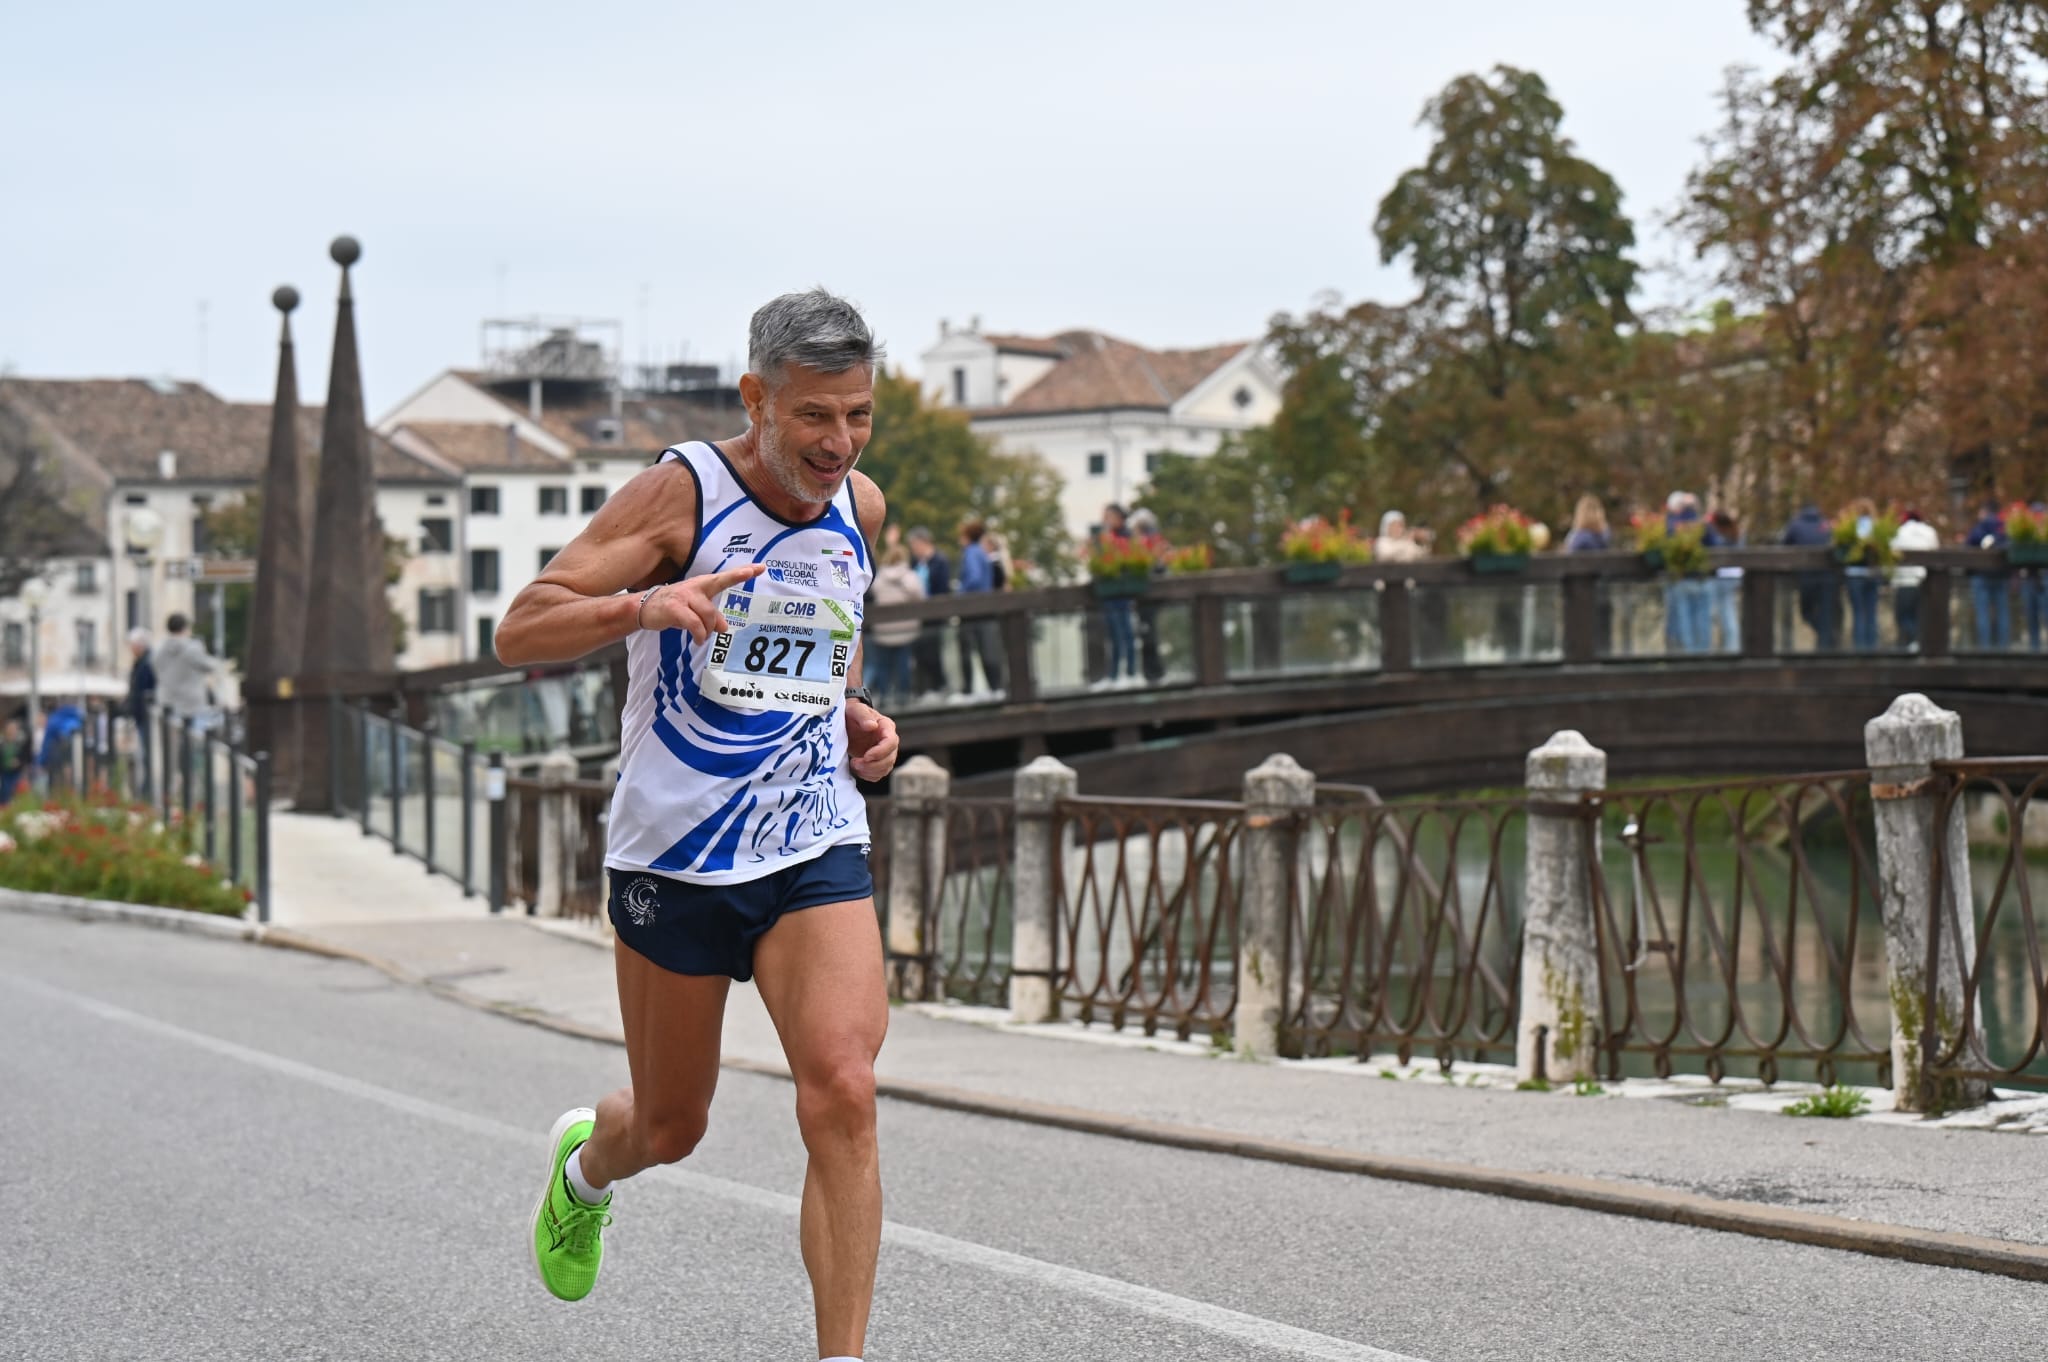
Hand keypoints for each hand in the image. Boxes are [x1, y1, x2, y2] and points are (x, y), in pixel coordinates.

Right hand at [639, 564, 764, 642]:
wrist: (643, 608)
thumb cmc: (674, 608)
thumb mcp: (695, 611)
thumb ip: (711, 617)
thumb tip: (724, 628)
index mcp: (701, 586)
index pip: (724, 578)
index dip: (742, 573)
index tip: (760, 568)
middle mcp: (695, 587)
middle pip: (719, 583)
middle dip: (736, 576)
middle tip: (751, 572)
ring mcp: (684, 596)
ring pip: (708, 614)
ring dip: (709, 629)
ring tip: (703, 637)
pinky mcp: (674, 609)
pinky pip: (694, 624)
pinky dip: (700, 634)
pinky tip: (699, 640)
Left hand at [846, 702, 898, 781]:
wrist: (846, 722)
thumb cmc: (852, 713)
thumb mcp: (855, 710)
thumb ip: (863, 716)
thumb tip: (872, 726)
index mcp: (886, 727)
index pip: (891, 742)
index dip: (880, 752)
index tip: (865, 756)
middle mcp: (889, 741)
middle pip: (890, 758)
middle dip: (873, 765)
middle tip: (855, 763)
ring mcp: (885, 753)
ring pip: (886, 768)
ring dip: (870, 771)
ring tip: (854, 765)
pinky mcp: (878, 762)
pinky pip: (879, 774)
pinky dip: (868, 776)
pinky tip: (857, 769)